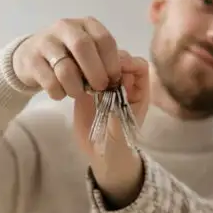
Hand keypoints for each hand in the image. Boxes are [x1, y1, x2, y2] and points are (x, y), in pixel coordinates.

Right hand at [11, 17, 122, 98]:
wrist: (30, 58)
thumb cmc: (68, 57)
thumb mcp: (87, 53)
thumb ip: (102, 61)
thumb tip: (117, 80)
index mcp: (85, 24)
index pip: (104, 39)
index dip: (112, 62)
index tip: (114, 80)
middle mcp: (65, 27)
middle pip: (83, 47)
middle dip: (95, 72)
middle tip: (99, 89)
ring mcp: (45, 42)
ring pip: (65, 68)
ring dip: (76, 87)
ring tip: (77, 93)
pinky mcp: (31, 59)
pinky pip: (49, 81)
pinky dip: (58, 92)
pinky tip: (60, 93)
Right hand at [72, 52, 149, 208]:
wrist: (100, 153)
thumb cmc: (118, 143)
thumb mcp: (121, 129)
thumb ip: (120, 110)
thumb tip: (119, 84)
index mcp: (138, 89)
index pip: (139, 65)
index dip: (129, 63)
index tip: (116, 70)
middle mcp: (122, 81)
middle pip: (119, 58)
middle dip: (109, 61)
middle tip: (97, 74)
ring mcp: (104, 82)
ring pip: (100, 61)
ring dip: (92, 64)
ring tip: (84, 78)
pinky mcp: (86, 86)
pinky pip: (84, 70)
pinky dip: (79, 71)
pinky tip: (74, 80)